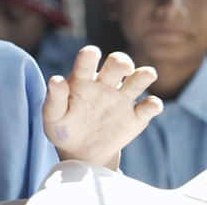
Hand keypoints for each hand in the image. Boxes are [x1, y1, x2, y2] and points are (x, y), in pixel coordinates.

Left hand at [42, 45, 162, 169]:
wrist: (81, 153)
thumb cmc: (63, 128)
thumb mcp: (53, 116)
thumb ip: (55, 98)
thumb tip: (56, 79)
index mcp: (81, 80)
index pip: (86, 63)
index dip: (89, 56)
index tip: (92, 52)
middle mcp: (104, 84)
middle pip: (116, 65)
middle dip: (122, 61)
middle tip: (124, 67)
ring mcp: (121, 99)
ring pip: (137, 80)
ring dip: (143, 75)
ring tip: (147, 74)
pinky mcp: (136, 117)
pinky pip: (148, 107)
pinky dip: (153, 104)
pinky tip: (151, 105)